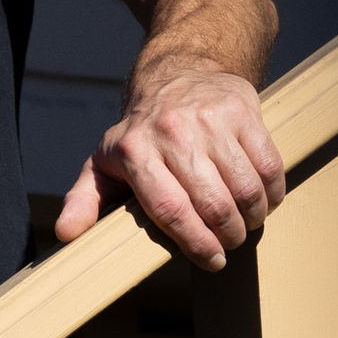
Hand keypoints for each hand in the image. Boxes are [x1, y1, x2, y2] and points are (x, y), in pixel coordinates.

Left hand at [56, 68, 284, 270]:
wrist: (177, 76)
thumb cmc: (138, 134)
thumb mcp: (103, 163)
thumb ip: (84, 200)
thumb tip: (65, 234)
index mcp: (134, 150)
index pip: (169, 209)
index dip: (194, 242)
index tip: (212, 260)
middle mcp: (171, 132)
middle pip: (210, 202)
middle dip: (227, 234)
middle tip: (230, 244)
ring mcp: (209, 119)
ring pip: (243, 186)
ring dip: (252, 217)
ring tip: (246, 225)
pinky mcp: (242, 110)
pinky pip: (268, 163)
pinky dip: (272, 191)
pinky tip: (264, 201)